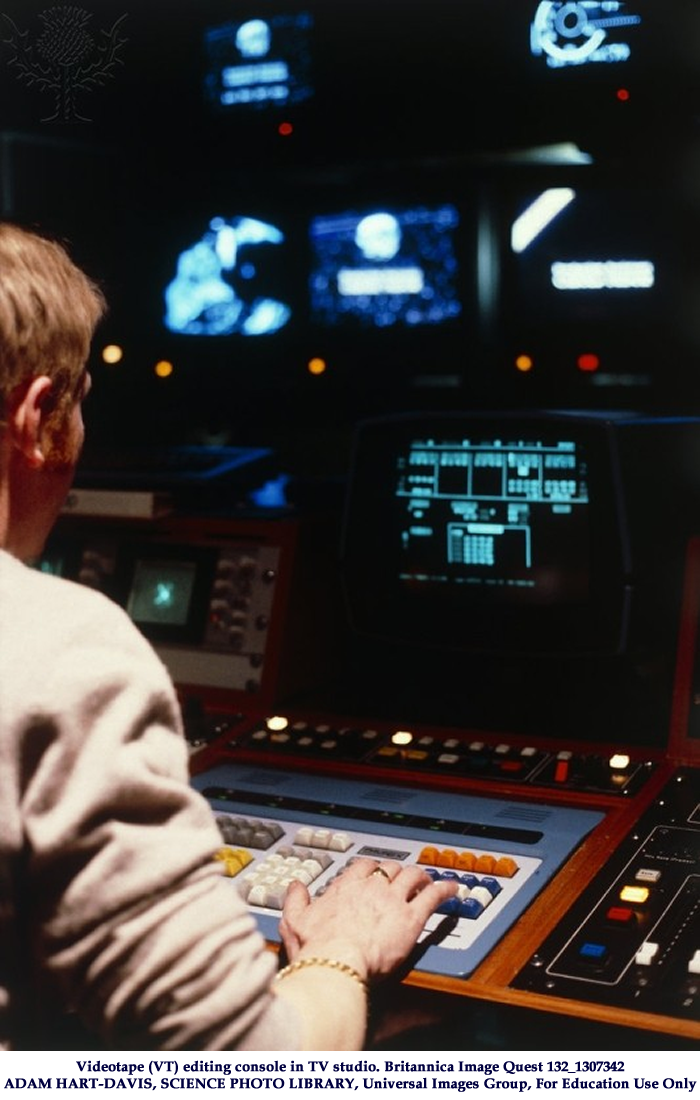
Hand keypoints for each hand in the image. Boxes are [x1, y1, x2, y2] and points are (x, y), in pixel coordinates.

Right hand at [278, 857, 457, 981]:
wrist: (337, 964)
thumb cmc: (317, 949)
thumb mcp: (294, 922)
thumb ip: (294, 900)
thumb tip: (294, 886)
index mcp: (345, 888)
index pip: (363, 866)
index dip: (372, 867)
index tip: (375, 872)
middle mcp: (371, 889)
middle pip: (390, 868)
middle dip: (398, 871)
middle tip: (403, 877)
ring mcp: (393, 901)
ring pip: (412, 876)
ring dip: (422, 876)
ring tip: (427, 879)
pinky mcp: (411, 918)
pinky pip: (433, 896)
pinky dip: (445, 889)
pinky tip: (454, 889)